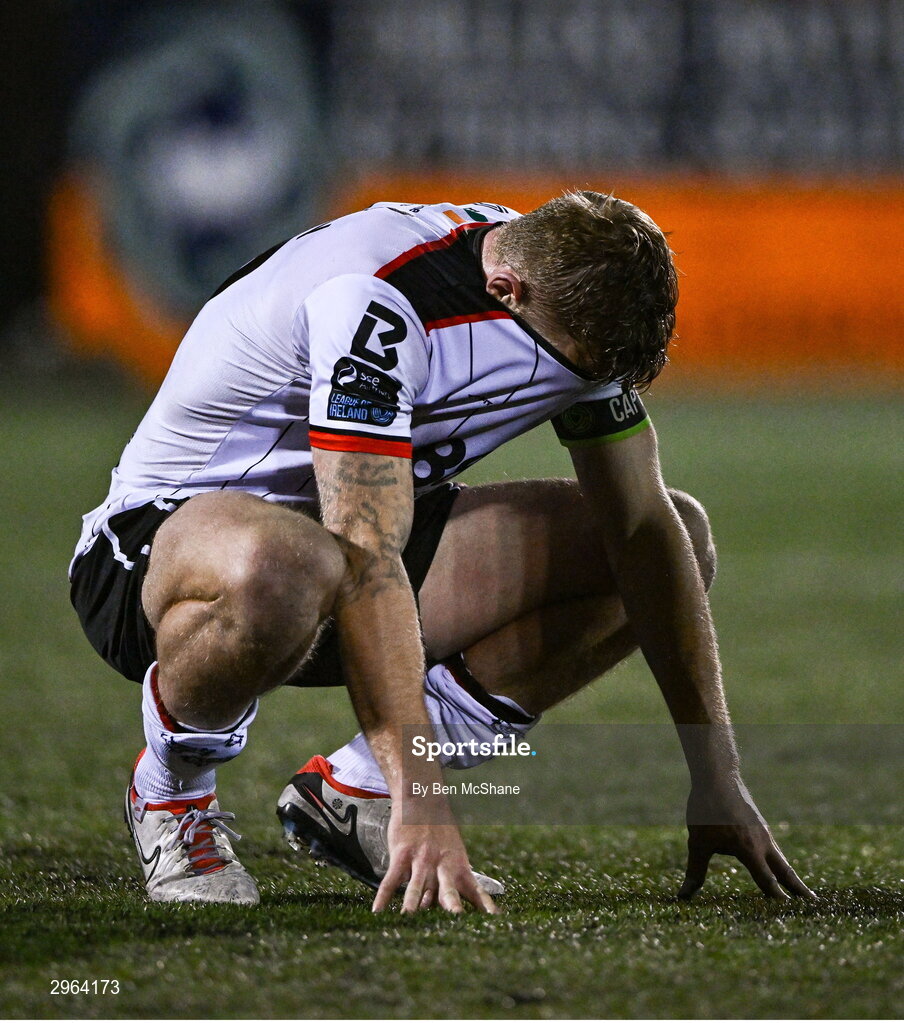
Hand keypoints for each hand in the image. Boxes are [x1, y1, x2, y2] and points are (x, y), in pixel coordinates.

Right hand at [372, 809, 498, 913]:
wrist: (422, 800)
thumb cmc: (440, 832)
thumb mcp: (453, 853)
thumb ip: (450, 880)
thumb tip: (446, 908)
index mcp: (459, 866)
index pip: (476, 890)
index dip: (485, 906)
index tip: (494, 921)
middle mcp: (442, 864)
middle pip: (448, 888)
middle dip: (452, 903)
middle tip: (455, 917)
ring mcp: (421, 859)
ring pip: (417, 885)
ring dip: (413, 902)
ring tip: (409, 918)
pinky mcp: (402, 855)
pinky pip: (391, 879)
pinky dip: (383, 896)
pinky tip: (378, 911)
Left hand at [678, 777, 815, 900]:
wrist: (718, 775)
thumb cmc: (706, 809)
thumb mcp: (698, 842)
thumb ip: (695, 871)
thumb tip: (683, 896)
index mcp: (749, 849)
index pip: (767, 881)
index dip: (777, 899)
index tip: (791, 915)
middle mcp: (763, 842)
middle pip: (785, 871)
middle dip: (798, 889)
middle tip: (815, 905)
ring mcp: (763, 833)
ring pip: (780, 859)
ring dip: (790, 876)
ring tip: (801, 892)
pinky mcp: (759, 825)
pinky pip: (773, 849)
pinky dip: (780, 863)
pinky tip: (778, 867)